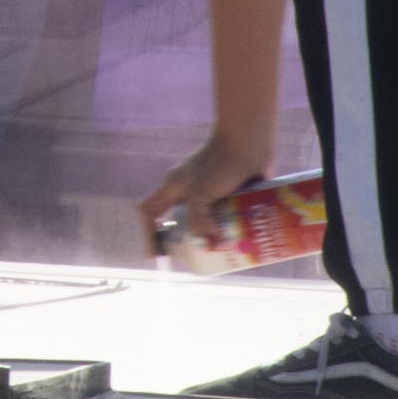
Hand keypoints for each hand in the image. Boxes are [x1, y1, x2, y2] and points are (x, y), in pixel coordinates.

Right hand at [139, 130, 273, 253]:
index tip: (157, 256)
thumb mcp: (201, 192)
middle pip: (181, 222)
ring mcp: (212, 191)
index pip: (150, 213)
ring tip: (227, 252)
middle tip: (201, 257)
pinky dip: (234, 229)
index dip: (148, 234)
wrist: (250, 141)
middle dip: (188, 241)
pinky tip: (244, 240)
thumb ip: (198, 218)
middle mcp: (189, 190)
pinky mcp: (233, 192)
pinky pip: (229, 216)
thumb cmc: (221, 163)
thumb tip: (210, 242)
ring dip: (215, 237)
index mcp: (173, 186)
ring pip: (208, 222)